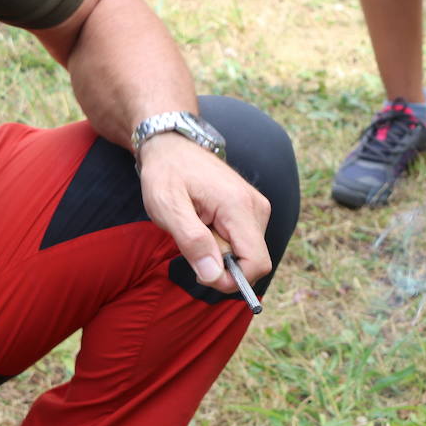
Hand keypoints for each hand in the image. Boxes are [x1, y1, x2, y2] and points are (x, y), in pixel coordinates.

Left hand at [136, 133, 271, 292]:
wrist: (174, 145)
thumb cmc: (167, 173)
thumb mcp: (167, 207)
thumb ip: (192, 242)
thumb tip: (214, 276)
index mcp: (239, 207)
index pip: (257, 263)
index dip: (232, 280)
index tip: (201, 273)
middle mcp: (258, 208)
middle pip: (253, 261)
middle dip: (223, 265)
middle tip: (192, 242)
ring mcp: (259, 208)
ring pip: (249, 254)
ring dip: (222, 253)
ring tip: (198, 227)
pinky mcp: (255, 210)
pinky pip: (246, 243)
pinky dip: (225, 243)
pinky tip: (207, 224)